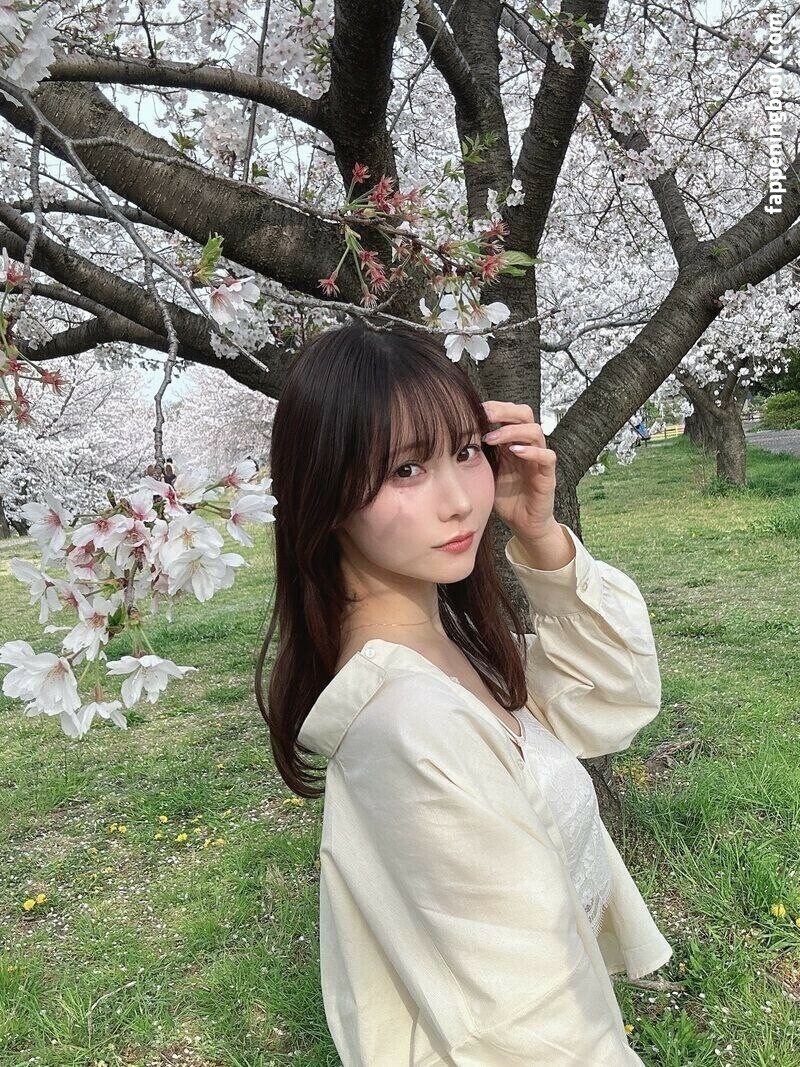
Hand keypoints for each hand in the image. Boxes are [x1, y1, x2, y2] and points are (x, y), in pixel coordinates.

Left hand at [481, 400, 557, 541]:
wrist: (523, 524)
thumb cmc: (505, 497)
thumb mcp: (486, 472)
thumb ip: (477, 455)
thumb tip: (453, 439)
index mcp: (512, 442)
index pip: (509, 413)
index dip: (494, 407)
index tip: (474, 409)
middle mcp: (527, 446)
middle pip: (524, 414)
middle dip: (503, 411)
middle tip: (484, 415)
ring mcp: (539, 460)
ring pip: (535, 431)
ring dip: (511, 431)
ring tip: (491, 439)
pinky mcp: (547, 476)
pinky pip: (547, 457)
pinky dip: (533, 452)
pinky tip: (515, 451)